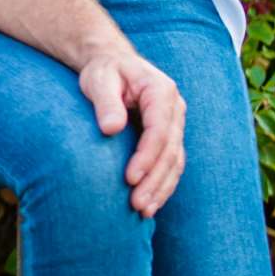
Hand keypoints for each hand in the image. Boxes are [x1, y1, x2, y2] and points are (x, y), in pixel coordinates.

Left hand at [75, 47, 186, 216]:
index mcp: (160, 91)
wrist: (112, 64)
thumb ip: (106, 102)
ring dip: (161, 188)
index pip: (159, 129)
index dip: (147, 156)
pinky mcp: (169, 137)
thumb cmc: (103, 71)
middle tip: (136, 205)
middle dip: (154, 180)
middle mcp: (174, 109)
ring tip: (143, 211)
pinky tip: (150, 203)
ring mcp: (175, 124)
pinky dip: (162, 185)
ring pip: (175, 162)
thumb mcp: (99, 79)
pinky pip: (171, 164)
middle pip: (170, 151)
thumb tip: (111, 129)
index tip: (130, 178)